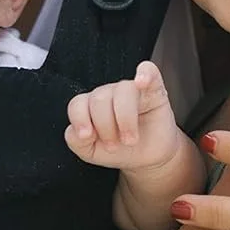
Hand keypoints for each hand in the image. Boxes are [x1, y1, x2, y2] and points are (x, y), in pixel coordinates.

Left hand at [65, 61, 181, 170]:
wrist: (148, 159)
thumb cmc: (120, 151)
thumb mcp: (91, 152)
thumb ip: (75, 141)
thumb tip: (78, 131)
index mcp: (90, 106)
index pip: (77, 104)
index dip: (80, 120)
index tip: (88, 138)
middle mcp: (109, 94)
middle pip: (99, 99)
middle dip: (105, 127)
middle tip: (115, 146)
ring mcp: (131, 90)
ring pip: (122, 90)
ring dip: (125, 119)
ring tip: (130, 140)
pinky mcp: (154, 89)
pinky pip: (149, 70)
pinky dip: (145, 74)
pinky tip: (141, 82)